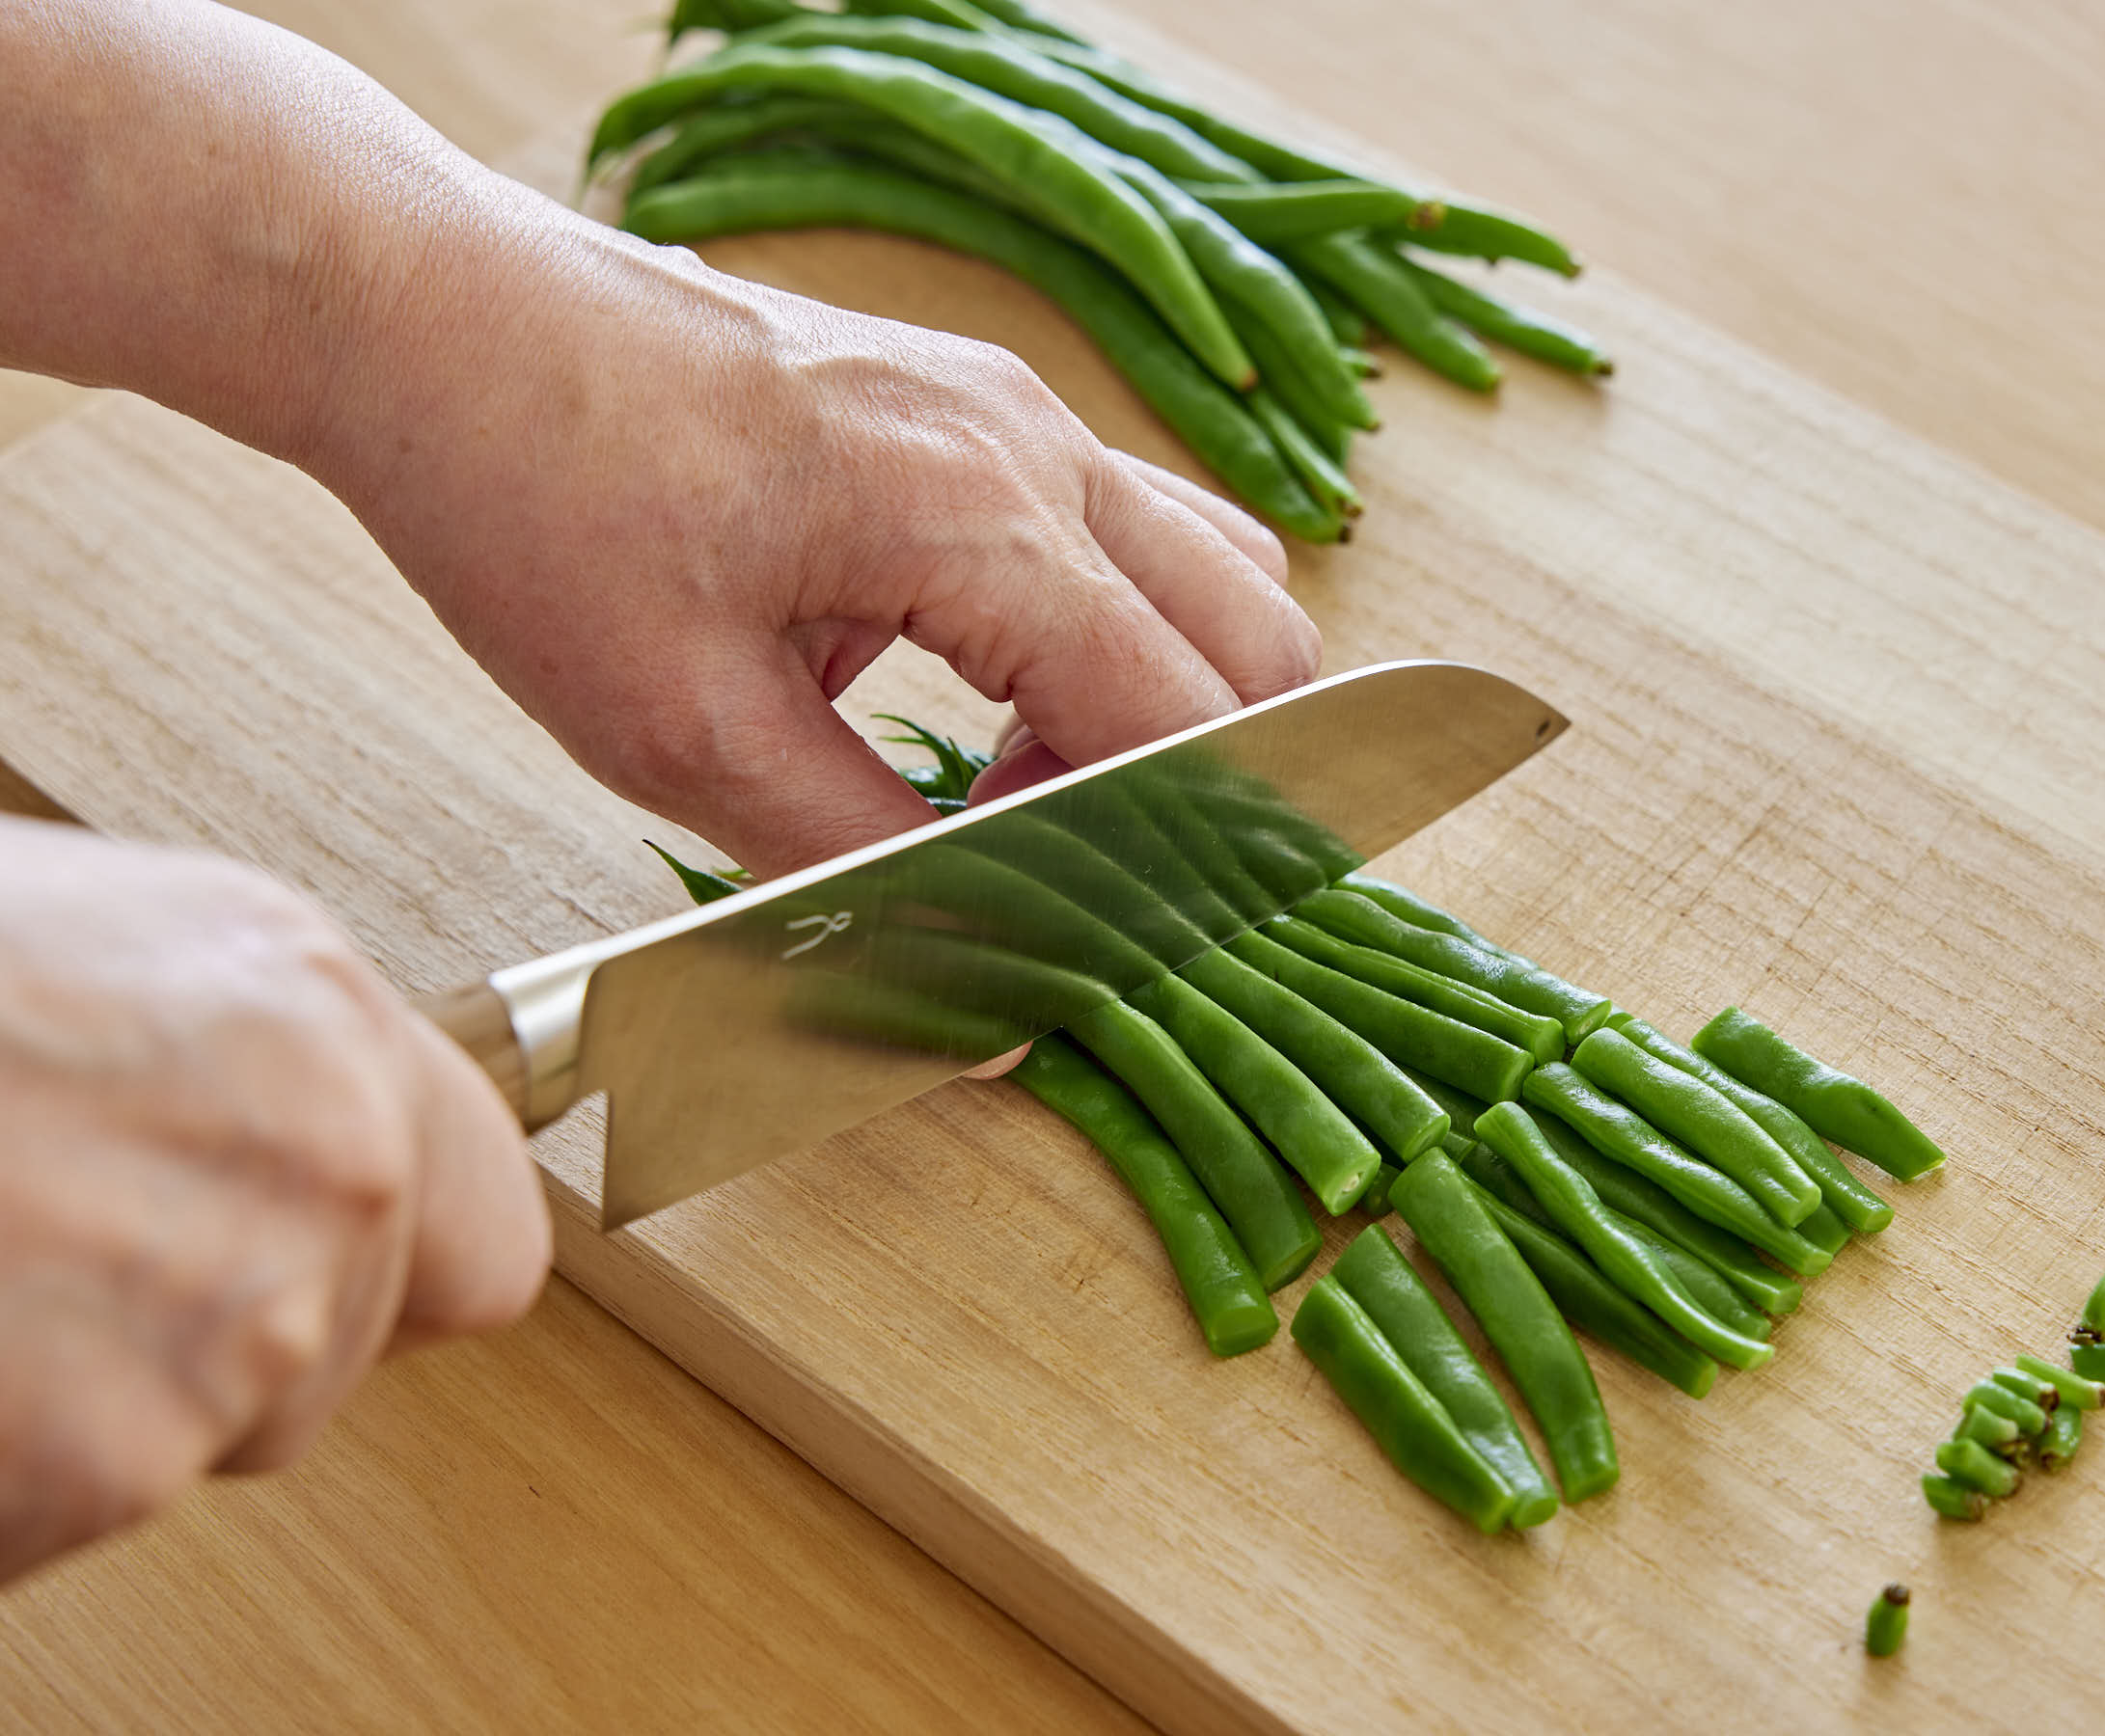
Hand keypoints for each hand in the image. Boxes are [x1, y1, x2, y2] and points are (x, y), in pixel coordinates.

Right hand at [0, 819, 548, 1581]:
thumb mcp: (106, 943)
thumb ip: (257, 1056)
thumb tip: (306, 1129)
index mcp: (322, 1020)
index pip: (489, 1232)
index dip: (400, 1264)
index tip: (347, 1273)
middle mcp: (326, 1166)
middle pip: (342, 1350)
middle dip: (227, 1334)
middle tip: (59, 1258)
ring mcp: (236, 1323)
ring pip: (216, 1434)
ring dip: (102, 1397)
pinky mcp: (116, 1460)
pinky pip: (89, 1505)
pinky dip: (14, 1473)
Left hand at [3, 1, 1318, 884]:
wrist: (446, 324)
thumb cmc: (539, 504)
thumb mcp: (685, 734)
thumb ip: (863, 861)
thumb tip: (991, 977)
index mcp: (976, 514)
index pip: (1182, 722)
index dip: (1168, 861)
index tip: (1086, 935)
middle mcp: (1034, 442)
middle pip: (1258, 647)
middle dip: (1190, 784)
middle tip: (1041, 854)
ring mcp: (1020, 407)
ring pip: (1222, 575)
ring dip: (1164, 701)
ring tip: (1016, 774)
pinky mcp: (982, 403)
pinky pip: (1133, 526)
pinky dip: (1116, 629)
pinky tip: (990, 682)